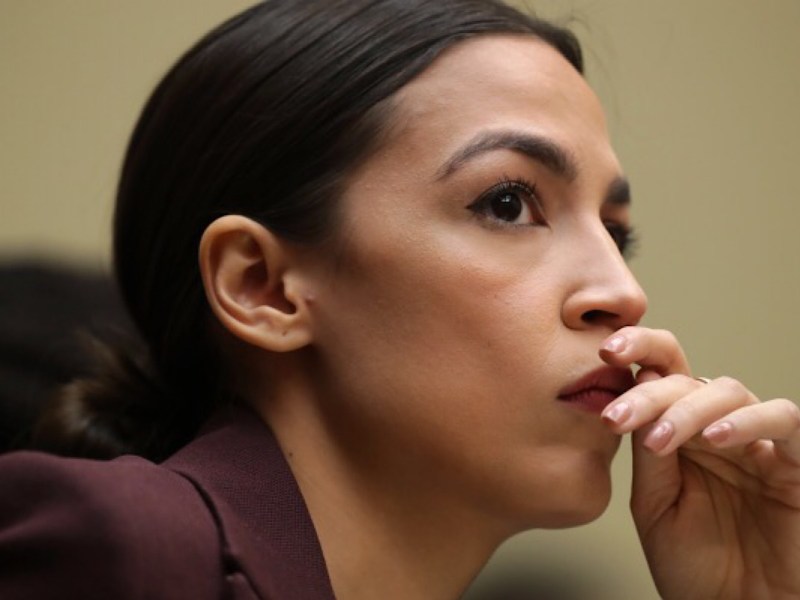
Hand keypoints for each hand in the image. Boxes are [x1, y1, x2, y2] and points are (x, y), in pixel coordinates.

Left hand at [599, 327, 799, 599]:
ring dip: (687, 409)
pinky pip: (782, 420)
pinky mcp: (795, 463)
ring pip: (728, 391)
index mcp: (679, 432)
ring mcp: (756, 442)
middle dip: (648, 390)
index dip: (637, 351)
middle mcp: (716, 428)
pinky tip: (715, 438)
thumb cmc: (695, 565)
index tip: (603, 355)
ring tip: (659, 442)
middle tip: (616, 416)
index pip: (660, 374)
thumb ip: (649, 453)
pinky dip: (748, 421)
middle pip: (687, 378)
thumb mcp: (656, 503)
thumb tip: (638, 396)